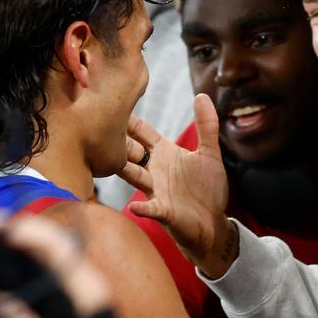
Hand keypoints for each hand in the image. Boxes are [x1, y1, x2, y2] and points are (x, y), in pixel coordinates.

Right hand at [0, 216, 123, 317]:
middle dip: (19, 230)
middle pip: (55, 244)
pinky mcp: (77, 304)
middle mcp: (90, 288)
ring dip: (23, 241)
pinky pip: (53, 270)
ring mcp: (84, 294)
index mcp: (89, 296)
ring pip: (54, 254)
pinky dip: (29, 259)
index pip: (60, 250)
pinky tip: (6, 260)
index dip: (29, 232)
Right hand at [120, 94, 233, 276]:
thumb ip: (207, 126)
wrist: (213, 223)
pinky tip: (135, 206)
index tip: (113, 101)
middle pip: (130, 151)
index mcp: (164, 153)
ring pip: (133, 176)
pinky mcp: (163, 211)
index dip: (129, 119)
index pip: (141, 131)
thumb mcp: (209, 154)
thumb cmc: (208, 188)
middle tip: (104, 126)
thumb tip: (202, 95)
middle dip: (119, 140)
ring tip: (114, 160)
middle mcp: (154, 169)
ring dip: (125, 168)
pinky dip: (142, 207)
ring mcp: (156, 190)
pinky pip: (150, 208)